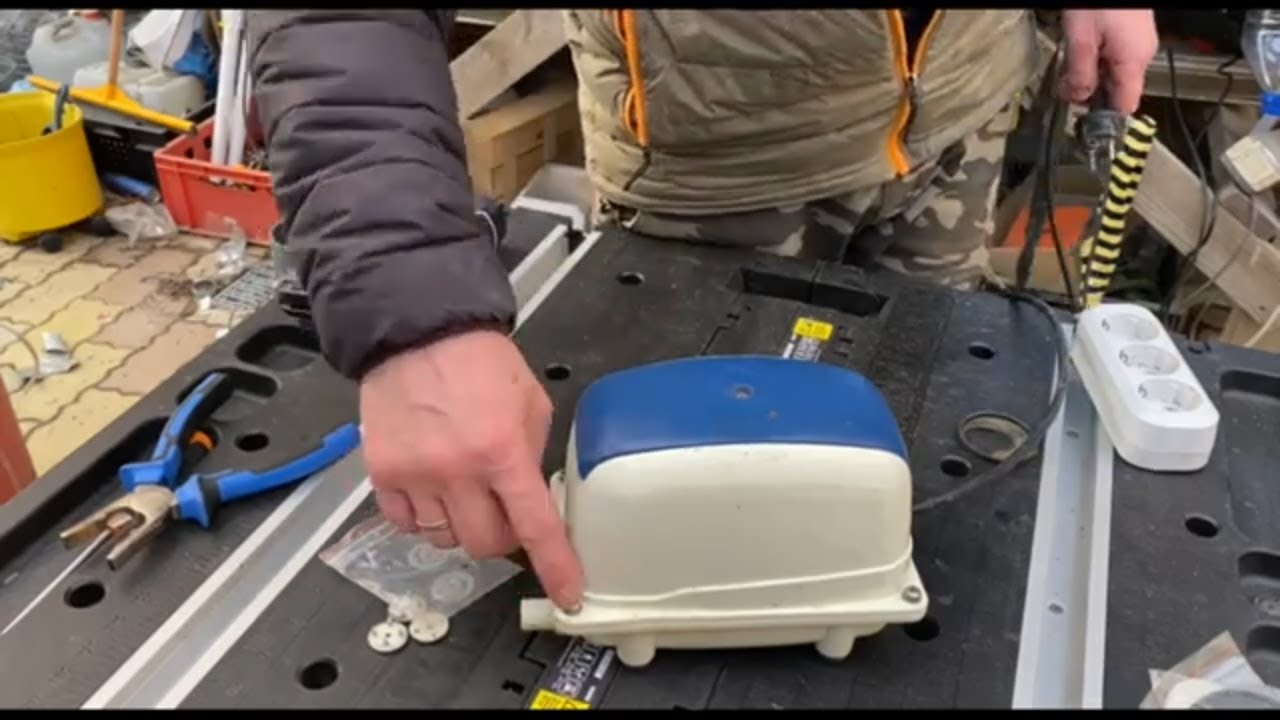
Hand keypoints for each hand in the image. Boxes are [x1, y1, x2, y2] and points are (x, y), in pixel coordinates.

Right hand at [360, 328, 583, 609]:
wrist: (417, 330)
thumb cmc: (476, 359)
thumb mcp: (529, 402)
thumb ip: (533, 453)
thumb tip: (535, 496)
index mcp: (502, 450)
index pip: (535, 526)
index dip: (556, 566)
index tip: (569, 592)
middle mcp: (457, 470)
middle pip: (486, 544)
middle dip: (502, 536)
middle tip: (502, 511)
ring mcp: (416, 475)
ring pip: (445, 540)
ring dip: (461, 525)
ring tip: (461, 489)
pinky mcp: (383, 472)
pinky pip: (406, 524)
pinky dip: (422, 517)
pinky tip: (430, 487)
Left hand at [1061, 10, 1157, 114]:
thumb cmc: (1098, 2)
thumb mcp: (1080, 40)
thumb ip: (1080, 74)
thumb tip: (1077, 100)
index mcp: (1134, 61)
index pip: (1126, 106)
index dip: (1105, 118)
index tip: (1085, 124)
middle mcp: (1142, 55)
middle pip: (1118, 90)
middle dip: (1092, 95)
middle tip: (1066, 90)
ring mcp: (1139, 43)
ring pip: (1114, 74)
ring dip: (1092, 76)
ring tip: (1072, 67)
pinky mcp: (1132, 34)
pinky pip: (1115, 58)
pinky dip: (1097, 61)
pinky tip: (1082, 53)